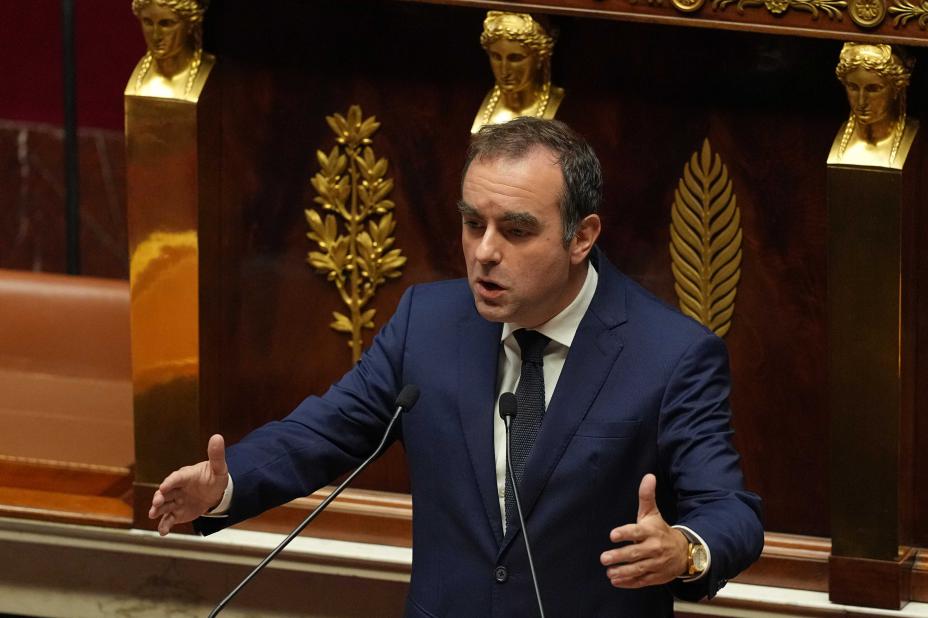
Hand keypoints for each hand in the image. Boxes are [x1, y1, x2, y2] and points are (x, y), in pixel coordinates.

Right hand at [148, 434, 228, 535]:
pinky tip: (163, 532)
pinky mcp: (177, 513)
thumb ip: (216, 455)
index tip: (164, 487)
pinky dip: (165, 525)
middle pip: (165, 492)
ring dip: (157, 510)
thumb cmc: (214, 478)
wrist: (215, 493)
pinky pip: (169, 519)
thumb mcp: (218, 468)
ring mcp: (176, 501)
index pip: (176, 478)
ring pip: (163, 506)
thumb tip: (217, 436)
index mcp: (185, 476)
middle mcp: (177, 488)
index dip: (170, 482)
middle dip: (159, 497)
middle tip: (157, 502)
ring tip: (153, 515)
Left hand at [600, 473, 688, 587]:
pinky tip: (616, 581)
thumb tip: (648, 476)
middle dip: (619, 556)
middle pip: (635, 553)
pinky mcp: (656, 576)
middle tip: (604, 558)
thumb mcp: (652, 513)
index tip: (612, 535)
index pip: (637, 532)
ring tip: (609, 572)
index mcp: (651, 531)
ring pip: (638, 569)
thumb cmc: (660, 530)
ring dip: (623, 571)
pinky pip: (642, 580)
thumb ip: (646, 496)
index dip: (625, 533)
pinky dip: (629, 582)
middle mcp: (654, 548)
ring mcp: (656, 564)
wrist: (684, 551)